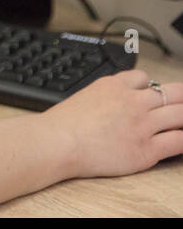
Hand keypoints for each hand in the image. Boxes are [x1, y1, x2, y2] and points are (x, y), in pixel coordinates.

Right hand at [45, 69, 182, 178]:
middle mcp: (133, 102)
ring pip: (180, 115)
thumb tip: (111, 102)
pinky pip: (179, 141)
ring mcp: (142, 125)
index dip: (150, 87)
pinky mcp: (147, 150)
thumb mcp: (83, 95)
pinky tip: (182, 139)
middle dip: (181, 96)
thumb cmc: (62, 124)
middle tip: (182, 103)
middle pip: (172, 93)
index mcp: (114, 85)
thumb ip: (104, 95)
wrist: (58, 142)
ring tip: (182, 121)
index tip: (152, 95)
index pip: (144, 78)